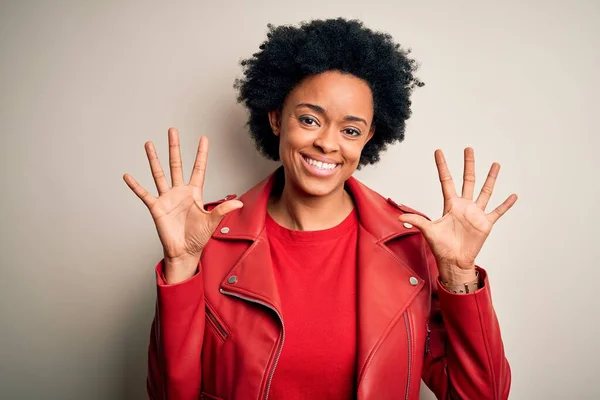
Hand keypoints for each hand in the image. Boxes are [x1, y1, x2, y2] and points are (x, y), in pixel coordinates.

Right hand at [123, 128, 242, 281]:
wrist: (184, 252)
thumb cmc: (198, 237)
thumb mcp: (212, 222)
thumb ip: (222, 210)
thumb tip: (239, 203)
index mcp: (194, 193)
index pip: (198, 168)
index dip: (201, 154)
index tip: (203, 138)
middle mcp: (180, 192)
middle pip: (176, 164)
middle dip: (174, 147)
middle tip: (172, 130)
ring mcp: (167, 198)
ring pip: (159, 174)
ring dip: (153, 159)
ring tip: (149, 144)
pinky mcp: (156, 208)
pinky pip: (144, 195)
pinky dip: (136, 186)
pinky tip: (128, 176)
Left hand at [398, 148, 516, 283]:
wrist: (454, 261)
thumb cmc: (440, 247)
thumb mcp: (428, 231)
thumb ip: (416, 221)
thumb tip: (399, 217)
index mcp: (450, 204)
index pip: (446, 180)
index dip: (442, 166)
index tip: (438, 151)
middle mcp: (464, 205)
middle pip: (468, 180)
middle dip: (468, 164)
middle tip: (468, 148)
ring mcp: (476, 213)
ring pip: (485, 191)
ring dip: (491, 178)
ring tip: (496, 164)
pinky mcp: (486, 223)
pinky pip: (498, 211)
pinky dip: (506, 204)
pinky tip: (513, 195)